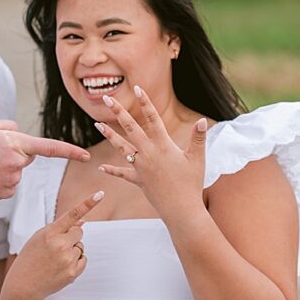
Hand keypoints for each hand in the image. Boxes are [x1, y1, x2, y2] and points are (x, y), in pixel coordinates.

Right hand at [0, 119, 89, 204]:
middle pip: (27, 157)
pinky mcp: (6, 194)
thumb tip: (20, 133)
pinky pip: (8, 184)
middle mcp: (18, 162)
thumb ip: (8, 126)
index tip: (87, 156)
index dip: (70, 151)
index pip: (50, 147)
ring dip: (3, 167)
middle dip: (14, 154)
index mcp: (16, 143)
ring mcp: (13, 180)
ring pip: (16, 171)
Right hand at [1, 190, 103, 299]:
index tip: (100, 194)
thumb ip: (60, 228)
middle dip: (71, 237)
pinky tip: (61, 267)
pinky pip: (83, 259)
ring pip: (81, 247)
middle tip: (56, 247)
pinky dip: (76, 262)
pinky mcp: (73, 272)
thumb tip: (82, 221)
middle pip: (79, 232)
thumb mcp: (39, 238)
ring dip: (72, 250)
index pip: (72, 214)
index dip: (88, 203)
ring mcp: (67, 259)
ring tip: (55, 260)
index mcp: (49, 233)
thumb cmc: (30, 259)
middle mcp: (60, 244)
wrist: (24, 286)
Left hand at [95, 86, 207, 219]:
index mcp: (163, 145)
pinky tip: (100, 167)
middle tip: (107, 98)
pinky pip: (122, 174)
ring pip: (122, 147)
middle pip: (131, 128)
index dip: (145, 102)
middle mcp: (149, 153)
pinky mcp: (138, 180)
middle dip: (118, 112)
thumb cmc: (192, 184)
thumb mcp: (197, 159)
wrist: (181, 210)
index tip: (137, 88)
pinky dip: (112, 170)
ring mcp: (141, 167)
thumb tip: (201, 120)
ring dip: (109, 135)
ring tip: (97, 124)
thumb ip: (198, 138)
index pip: (152, 118)